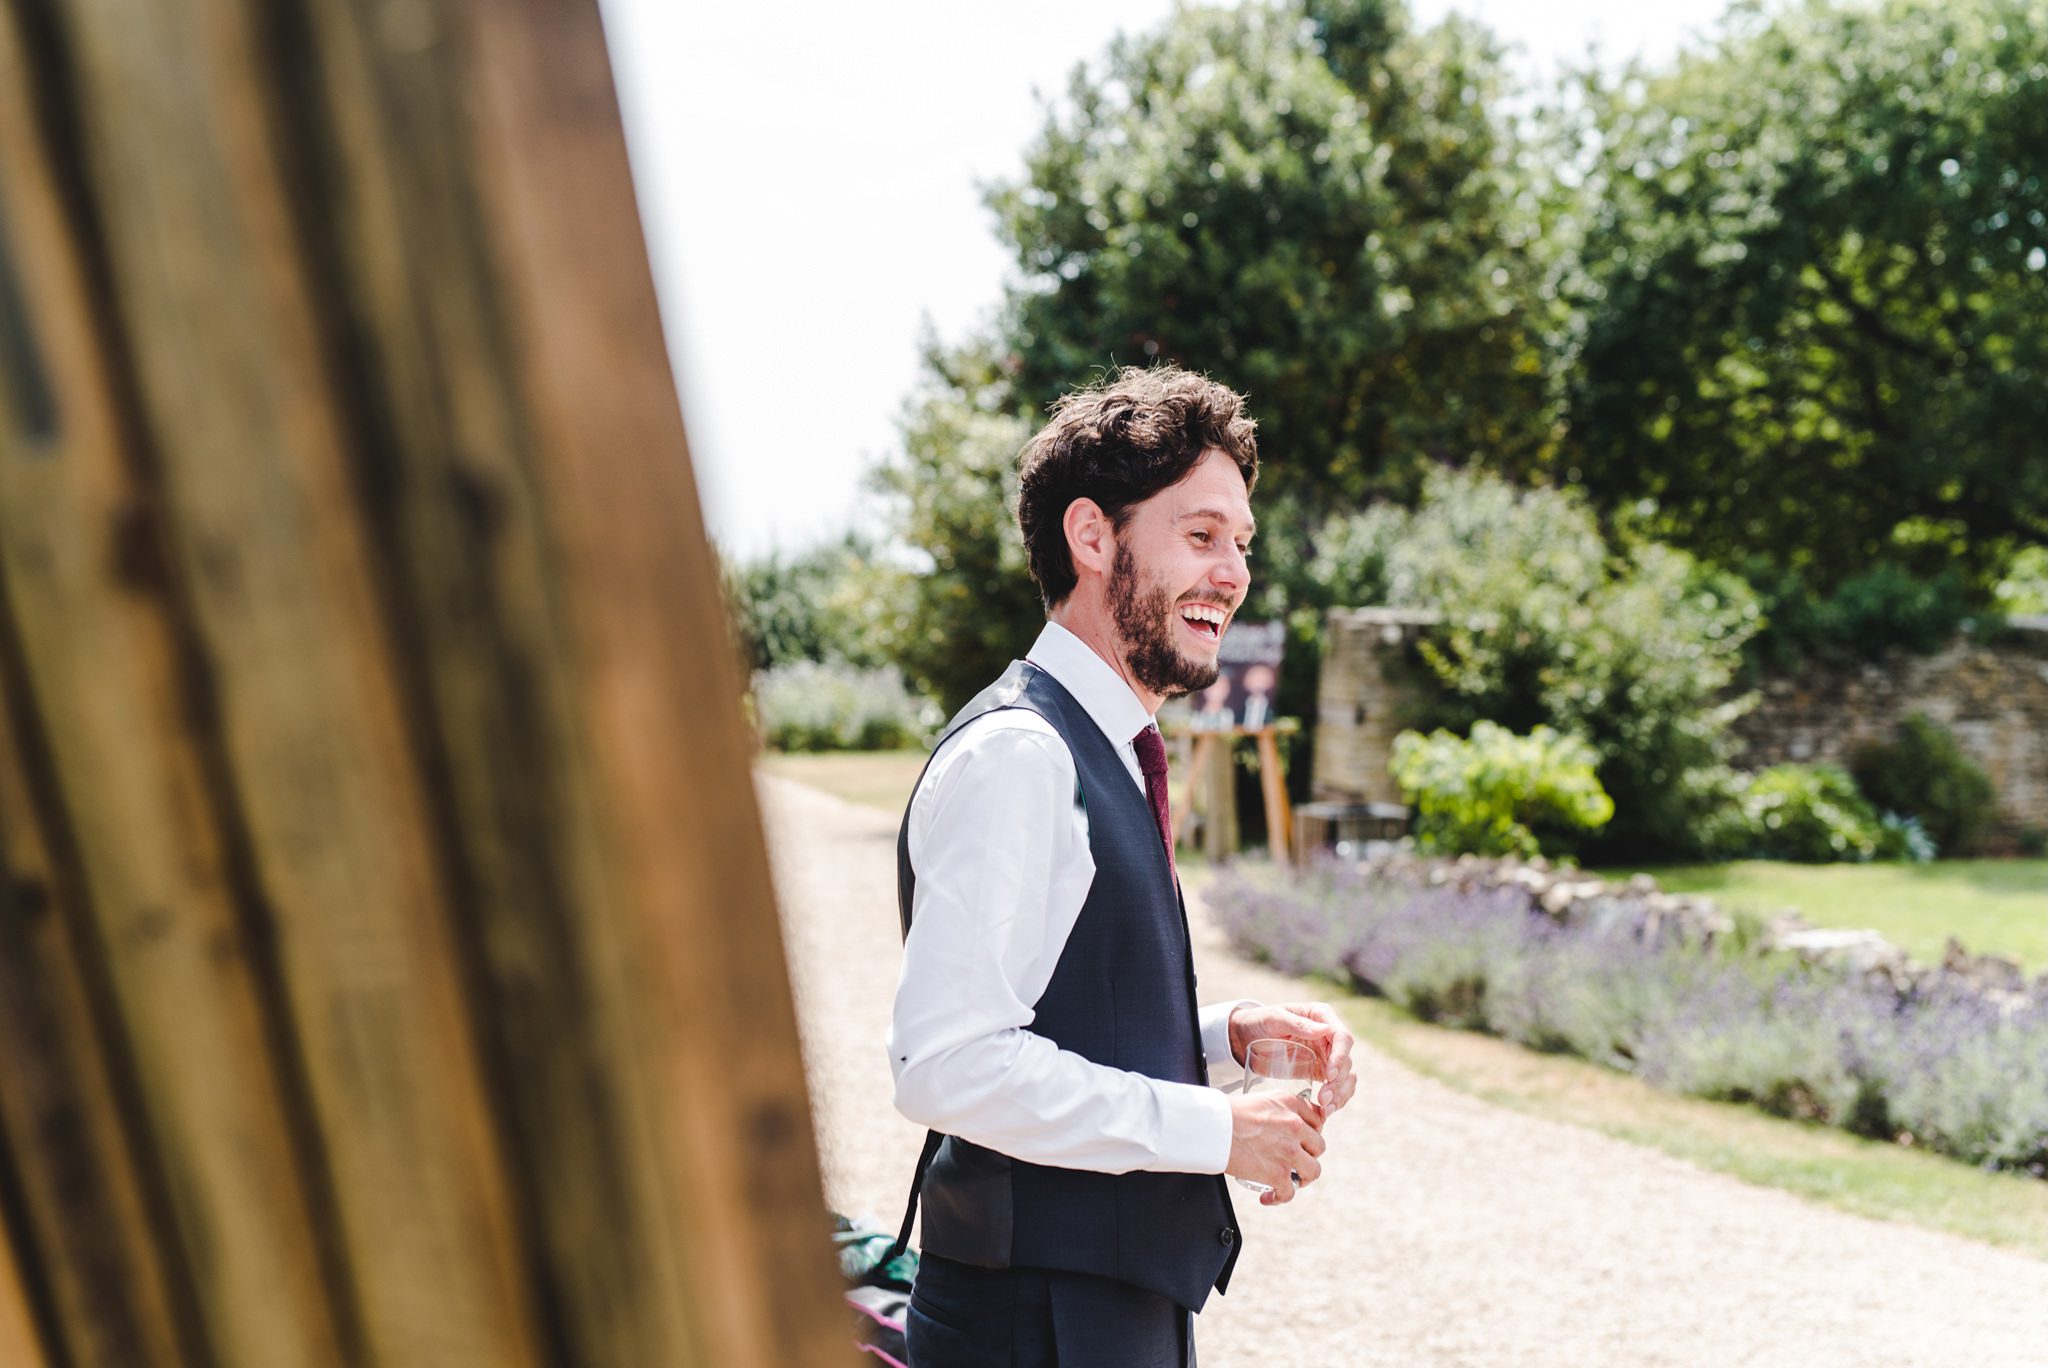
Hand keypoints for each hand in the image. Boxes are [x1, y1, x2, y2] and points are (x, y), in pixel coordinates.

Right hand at [1225, 1091, 1324, 1204]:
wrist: (1212, 1127)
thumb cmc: (1226, 1113)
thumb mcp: (1260, 1099)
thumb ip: (1276, 1109)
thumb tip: (1276, 1125)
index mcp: (1291, 1105)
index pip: (1318, 1119)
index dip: (1312, 1132)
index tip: (1304, 1141)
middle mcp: (1295, 1126)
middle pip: (1318, 1146)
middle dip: (1308, 1155)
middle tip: (1295, 1161)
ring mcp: (1289, 1151)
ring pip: (1313, 1170)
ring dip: (1303, 1178)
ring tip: (1290, 1181)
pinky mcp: (1278, 1174)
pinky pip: (1289, 1193)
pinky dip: (1279, 1198)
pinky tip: (1268, 1197)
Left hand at [1228, 1001, 1357, 1113]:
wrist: (1244, 1037)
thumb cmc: (1258, 1022)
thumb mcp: (1272, 1019)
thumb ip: (1296, 1023)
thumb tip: (1325, 1030)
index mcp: (1321, 1016)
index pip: (1342, 1037)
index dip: (1340, 1058)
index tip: (1328, 1076)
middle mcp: (1329, 1035)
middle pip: (1347, 1060)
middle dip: (1339, 1082)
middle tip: (1324, 1100)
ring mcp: (1327, 1054)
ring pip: (1347, 1076)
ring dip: (1341, 1094)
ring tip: (1326, 1110)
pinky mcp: (1322, 1070)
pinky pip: (1338, 1086)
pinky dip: (1337, 1099)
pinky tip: (1326, 1111)